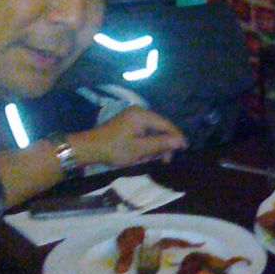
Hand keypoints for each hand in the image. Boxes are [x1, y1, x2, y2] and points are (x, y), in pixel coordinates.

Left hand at [71, 106, 186, 167]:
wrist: (89, 148)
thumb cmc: (114, 148)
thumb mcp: (140, 149)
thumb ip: (161, 144)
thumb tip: (180, 141)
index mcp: (142, 115)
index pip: (166, 124)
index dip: (176, 136)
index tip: (185, 148)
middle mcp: (139, 113)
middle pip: (159, 128)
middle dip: (162, 145)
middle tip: (164, 161)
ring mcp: (132, 118)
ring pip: (151, 132)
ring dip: (153, 147)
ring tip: (146, 160)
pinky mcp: (127, 124)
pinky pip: (143, 133)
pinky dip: (145, 144)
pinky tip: (140, 155)